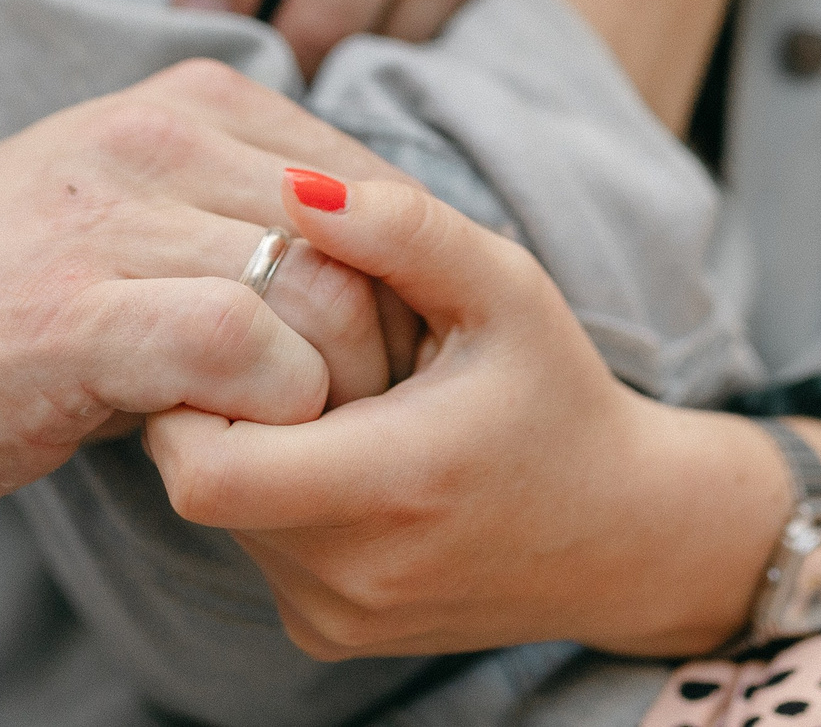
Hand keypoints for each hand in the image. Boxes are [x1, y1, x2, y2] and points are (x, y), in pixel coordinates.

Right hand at [0, 62, 411, 519]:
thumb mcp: (131, 215)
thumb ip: (243, 215)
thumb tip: (387, 269)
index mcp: (187, 102)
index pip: (372, 184)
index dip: (404, 290)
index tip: (381, 367)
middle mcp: (156, 136)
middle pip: (363, 238)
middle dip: (385, 348)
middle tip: (355, 425)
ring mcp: (111, 219)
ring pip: (316, 289)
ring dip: (333, 394)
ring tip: (294, 445)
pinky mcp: (74, 315)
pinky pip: (241, 349)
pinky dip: (267, 415)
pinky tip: (227, 449)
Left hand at [146, 171, 814, 659]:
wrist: (625, 536)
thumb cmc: (557, 394)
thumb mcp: (504, 288)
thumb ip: (403, 229)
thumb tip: (294, 186)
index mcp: (395, 486)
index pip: (203, 467)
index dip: (195, 389)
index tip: (244, 331)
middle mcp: (354, 575)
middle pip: (203, 478)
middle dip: (225, 404)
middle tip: (291, 351)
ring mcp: (337, 617)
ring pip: (223, 513)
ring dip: (253, 447)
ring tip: (340, 402)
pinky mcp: (327, 635)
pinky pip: (257, 548)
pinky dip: (277, 496)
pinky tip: (349, 455)